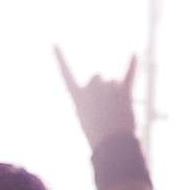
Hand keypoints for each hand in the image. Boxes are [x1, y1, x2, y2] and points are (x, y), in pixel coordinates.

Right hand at [54, 46, 139, 162]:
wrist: (111, 146)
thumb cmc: (96, 133)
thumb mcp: (86, 115)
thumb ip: (91, 96)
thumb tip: (103, 80)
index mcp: (78, 96)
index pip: (66, 74)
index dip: (60, 58)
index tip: (54, 43)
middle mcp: (91, 88)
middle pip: (98, 77)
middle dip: (102, 88)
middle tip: (104, 108)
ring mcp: (108, 89)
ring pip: (114, 82)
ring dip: (116, 94)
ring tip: (116, 111)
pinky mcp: (125, 92)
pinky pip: (129, 75)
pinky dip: (132, 64)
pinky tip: (134, 54)